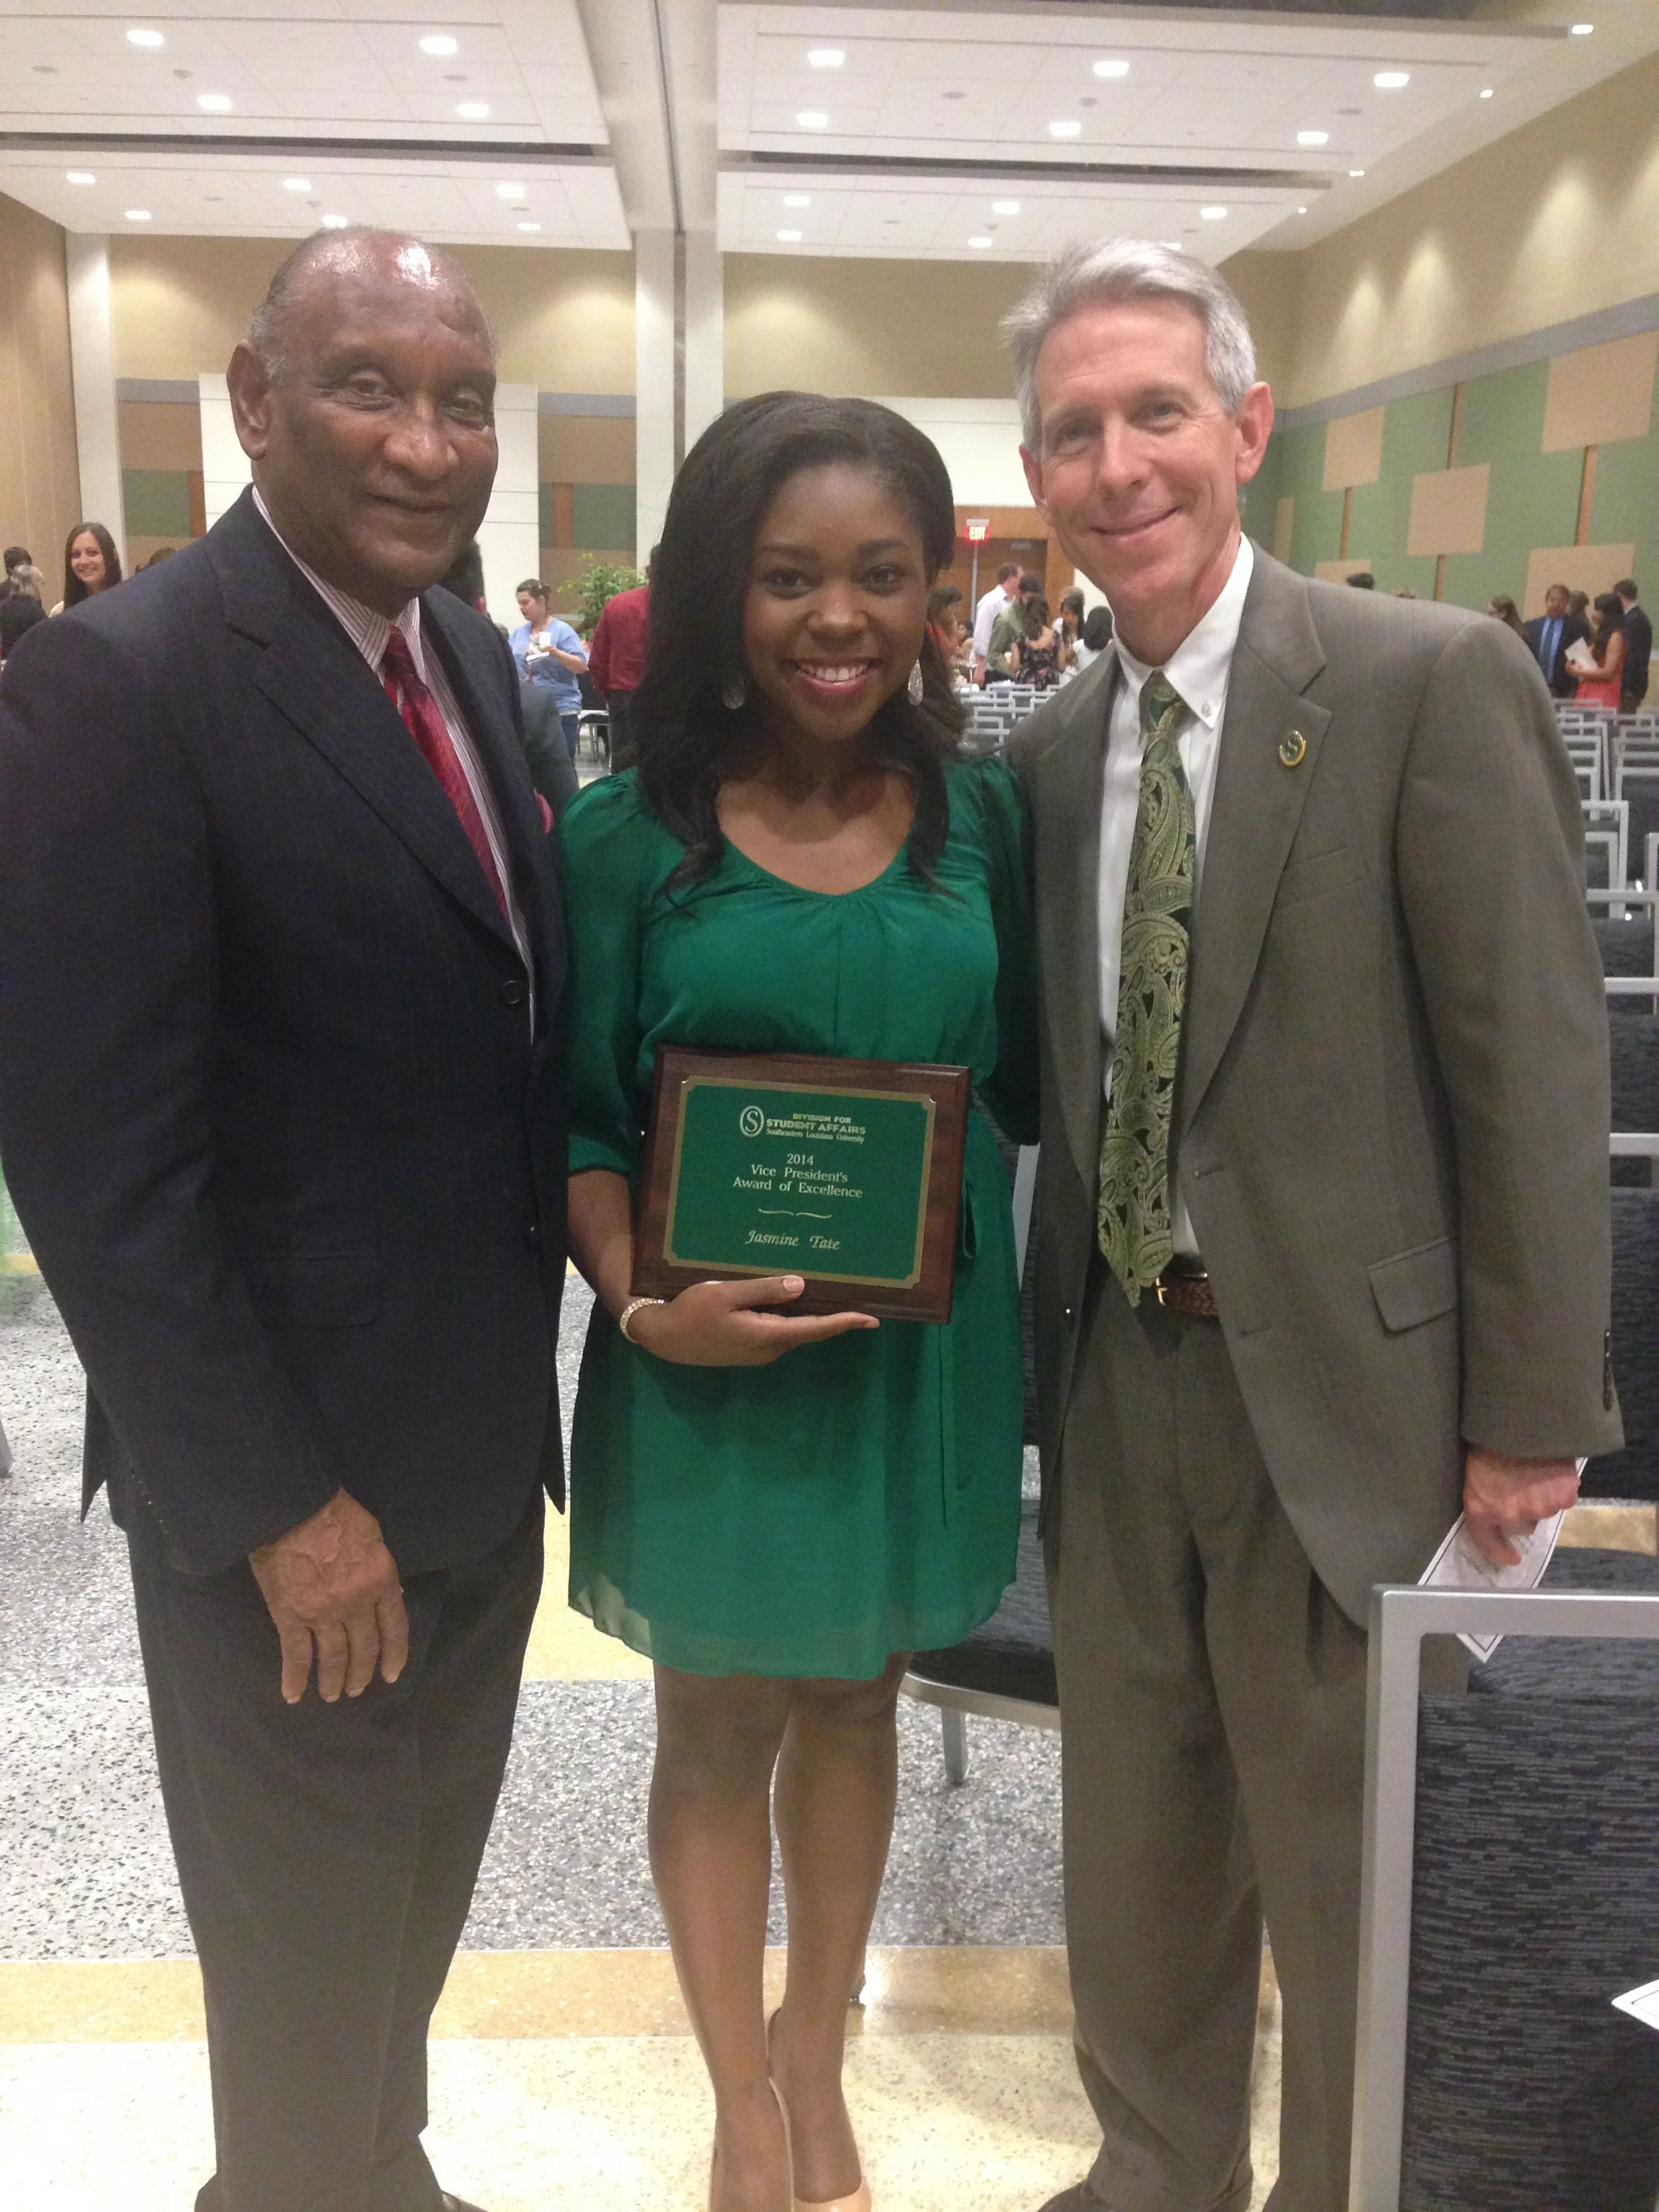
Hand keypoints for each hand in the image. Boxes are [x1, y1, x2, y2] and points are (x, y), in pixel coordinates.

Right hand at [249, 1489, 409, 1704]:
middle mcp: (357, 1604)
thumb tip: (387, 1592)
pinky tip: (293, 1694)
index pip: (395, 1628)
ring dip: (333, 1681)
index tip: (391, 1675)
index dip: (394, 1655)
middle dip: (362, 1673)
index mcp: (381, 1582)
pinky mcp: (291, 1617)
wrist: (294, 1508)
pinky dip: (295, 1678)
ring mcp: (324, 1614)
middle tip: (356, 1689)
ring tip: (332, 1696)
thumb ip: (379, 1569)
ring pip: (333, 1658)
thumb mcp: (373, 1537)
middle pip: (365, 1649)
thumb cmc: (336, 1513)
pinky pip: (295, 1655)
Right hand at [628, 1274, 877, 1366]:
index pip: (815, 1329)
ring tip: (827, 1289)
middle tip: (853, 1292)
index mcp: (767, 1335)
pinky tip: (790, 1297)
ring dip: (809, 1314)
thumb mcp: (726, 1294)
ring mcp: (759, 1351)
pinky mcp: (749, 1348)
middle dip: (831, 1314)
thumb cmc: (691, 1312)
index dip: (844, 1323)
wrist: (663, 1338)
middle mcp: (769, 1348)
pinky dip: (789, 1315)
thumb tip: (802, 1285)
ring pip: (793, 1329)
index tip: (871, 1318)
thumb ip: (764, 1290)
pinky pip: (778, 1329)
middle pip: (808, 1330)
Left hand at [1462, 1446, 1580, 1568]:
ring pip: (1544, 1510)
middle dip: (1523, 1511)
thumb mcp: (1475, 1469)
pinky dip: (1561, 1487)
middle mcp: (1511, 1515)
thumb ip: (1487, 1494)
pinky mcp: (1564, 1497)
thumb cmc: (1489, 1439)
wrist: (1520, 1420)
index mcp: (1481, 1508)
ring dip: (1542, 1497)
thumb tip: (1498, 1509)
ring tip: (1536, 1471)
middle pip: (1522, 1526)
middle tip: (1522, 1487)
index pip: (1487, 1541)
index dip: (1498, 1552)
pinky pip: (1564, 1498)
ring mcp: (1539, 1508)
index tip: (1511, 1558)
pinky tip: (1553, 1469)